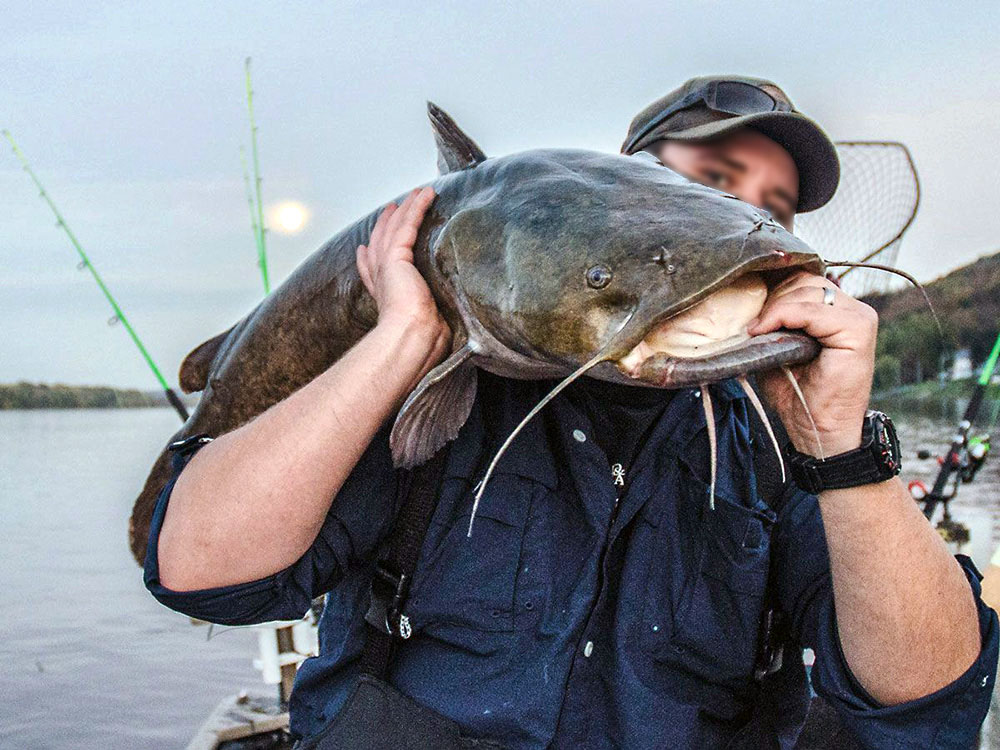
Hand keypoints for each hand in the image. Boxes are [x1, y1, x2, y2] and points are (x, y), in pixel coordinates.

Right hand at [356, 187, 451, 355]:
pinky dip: (417, 207)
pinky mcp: (398, 256)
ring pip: (395, 229)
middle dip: (384, 226)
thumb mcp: (424, 328)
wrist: (411, 338)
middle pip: (380, 244)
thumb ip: (429, 323)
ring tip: (414, 194)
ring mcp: (387, 266)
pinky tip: (426, 194)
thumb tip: (442, 334)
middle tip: (390, 209)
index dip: (367, 260)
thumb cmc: (420, 341)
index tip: (364, 250)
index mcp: (386, 298)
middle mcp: (382, 280)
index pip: (373, 274)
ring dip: (405, 209)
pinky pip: (408, 224)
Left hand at [748, 271, 878, 456]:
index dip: (772, 287)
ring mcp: (859, 317)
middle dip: (771, 297)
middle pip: (803, 280)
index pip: (802, 278)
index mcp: (837, 309)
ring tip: (756, 331)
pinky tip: (763, 330)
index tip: (747, 304)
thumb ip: (773, 322)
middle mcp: (853, 308)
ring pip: (806, 290)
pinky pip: (812, 310)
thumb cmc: (797, 394)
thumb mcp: (778, 349)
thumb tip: (745, 297)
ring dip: (774, 307)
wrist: (818, 430)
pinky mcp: (859, 330)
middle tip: (751, 324)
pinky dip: (783, 315)